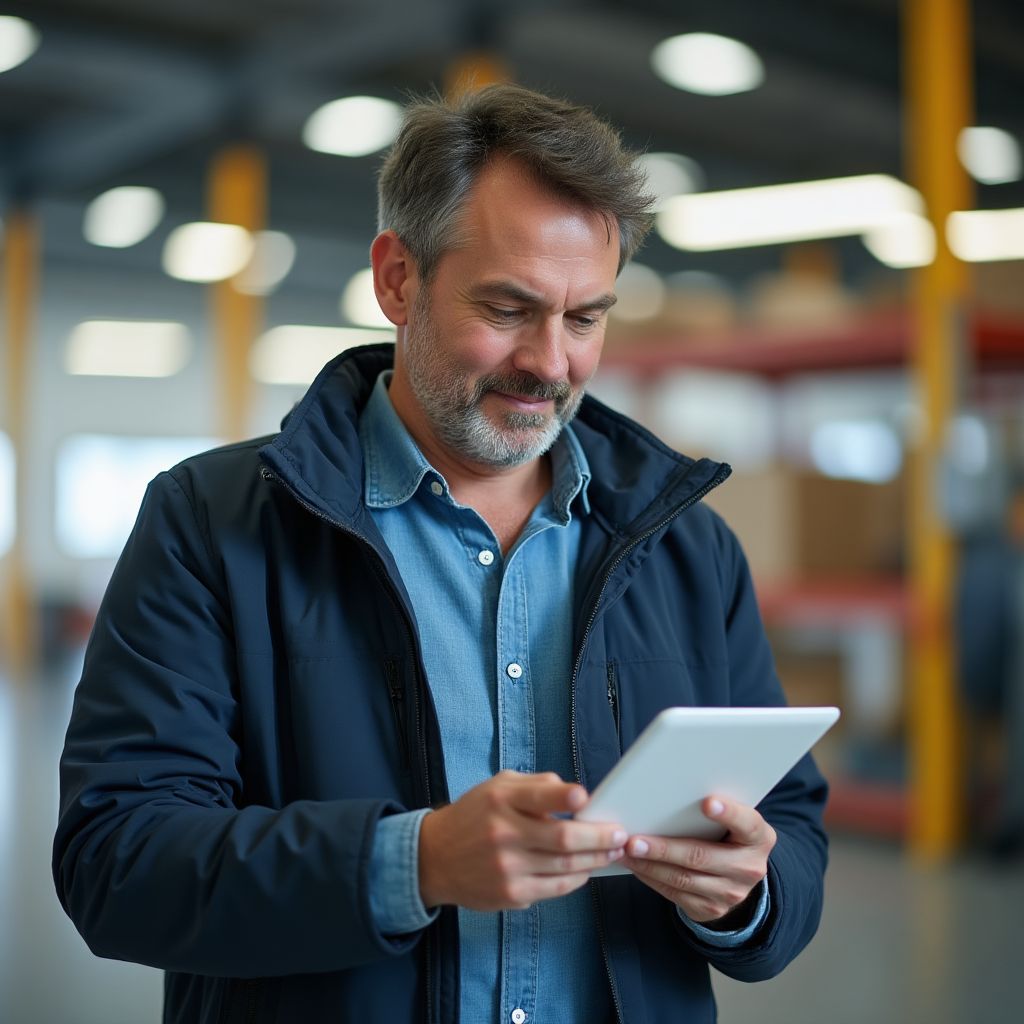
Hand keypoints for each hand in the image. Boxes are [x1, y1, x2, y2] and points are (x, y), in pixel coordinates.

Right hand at [418, 771, 627, 911]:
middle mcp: (504, 833)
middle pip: (563, 839)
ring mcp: (507, 867)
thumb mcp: (498, 786)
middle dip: (599, 838)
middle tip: (619, 834)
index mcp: (501, 799)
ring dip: (595, 860)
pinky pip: (555, 888)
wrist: (435, 857)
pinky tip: (586, 870)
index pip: (538, 796)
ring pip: (565, 867)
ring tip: (612, 852)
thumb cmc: (476, 815)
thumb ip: (536, 786)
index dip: (564, 797)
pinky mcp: (510, 894)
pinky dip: (576, 879)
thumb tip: (575, 795)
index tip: (586, 797)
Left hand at [622, 796, 775, 924]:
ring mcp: (730, 893)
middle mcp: (748, 868)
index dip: (729, 813)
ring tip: (626, 852)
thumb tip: (668, 792)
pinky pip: (675, 894)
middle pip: (701, 856)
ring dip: (650, 865)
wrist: (740, 874)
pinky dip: (652, 878)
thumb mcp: (734, 819)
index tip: (707, 802)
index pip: (747, 823)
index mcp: (758, 837)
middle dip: (664, 849)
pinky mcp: (711, 909)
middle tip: (635, 840)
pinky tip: (636, 865)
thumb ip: (714, 807)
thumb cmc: (728, 833)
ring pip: (683, 879)